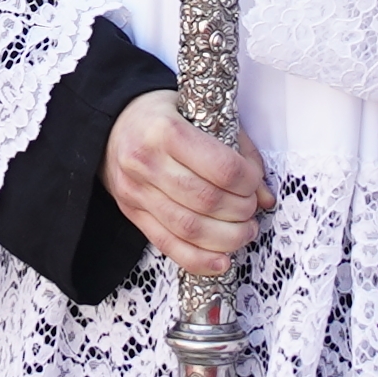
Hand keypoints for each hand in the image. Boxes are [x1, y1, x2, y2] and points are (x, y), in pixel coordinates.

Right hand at [104, 95, 271, 273]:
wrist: (112, 125)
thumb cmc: (163, 117)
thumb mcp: (202, 116)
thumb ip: (238, 151)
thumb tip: (265, 196)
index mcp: (166, 130)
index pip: (221, 168)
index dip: (248, 182)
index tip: (254, 182)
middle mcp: (146, 162)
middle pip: (207, 201)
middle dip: (241, 211)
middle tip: (252, 208)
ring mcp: (136, 191)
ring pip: (189, 229)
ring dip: (227, 238)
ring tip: (244, 232)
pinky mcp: (132, 213)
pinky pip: (168, 246)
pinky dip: (199, 259)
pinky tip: (221, 260)